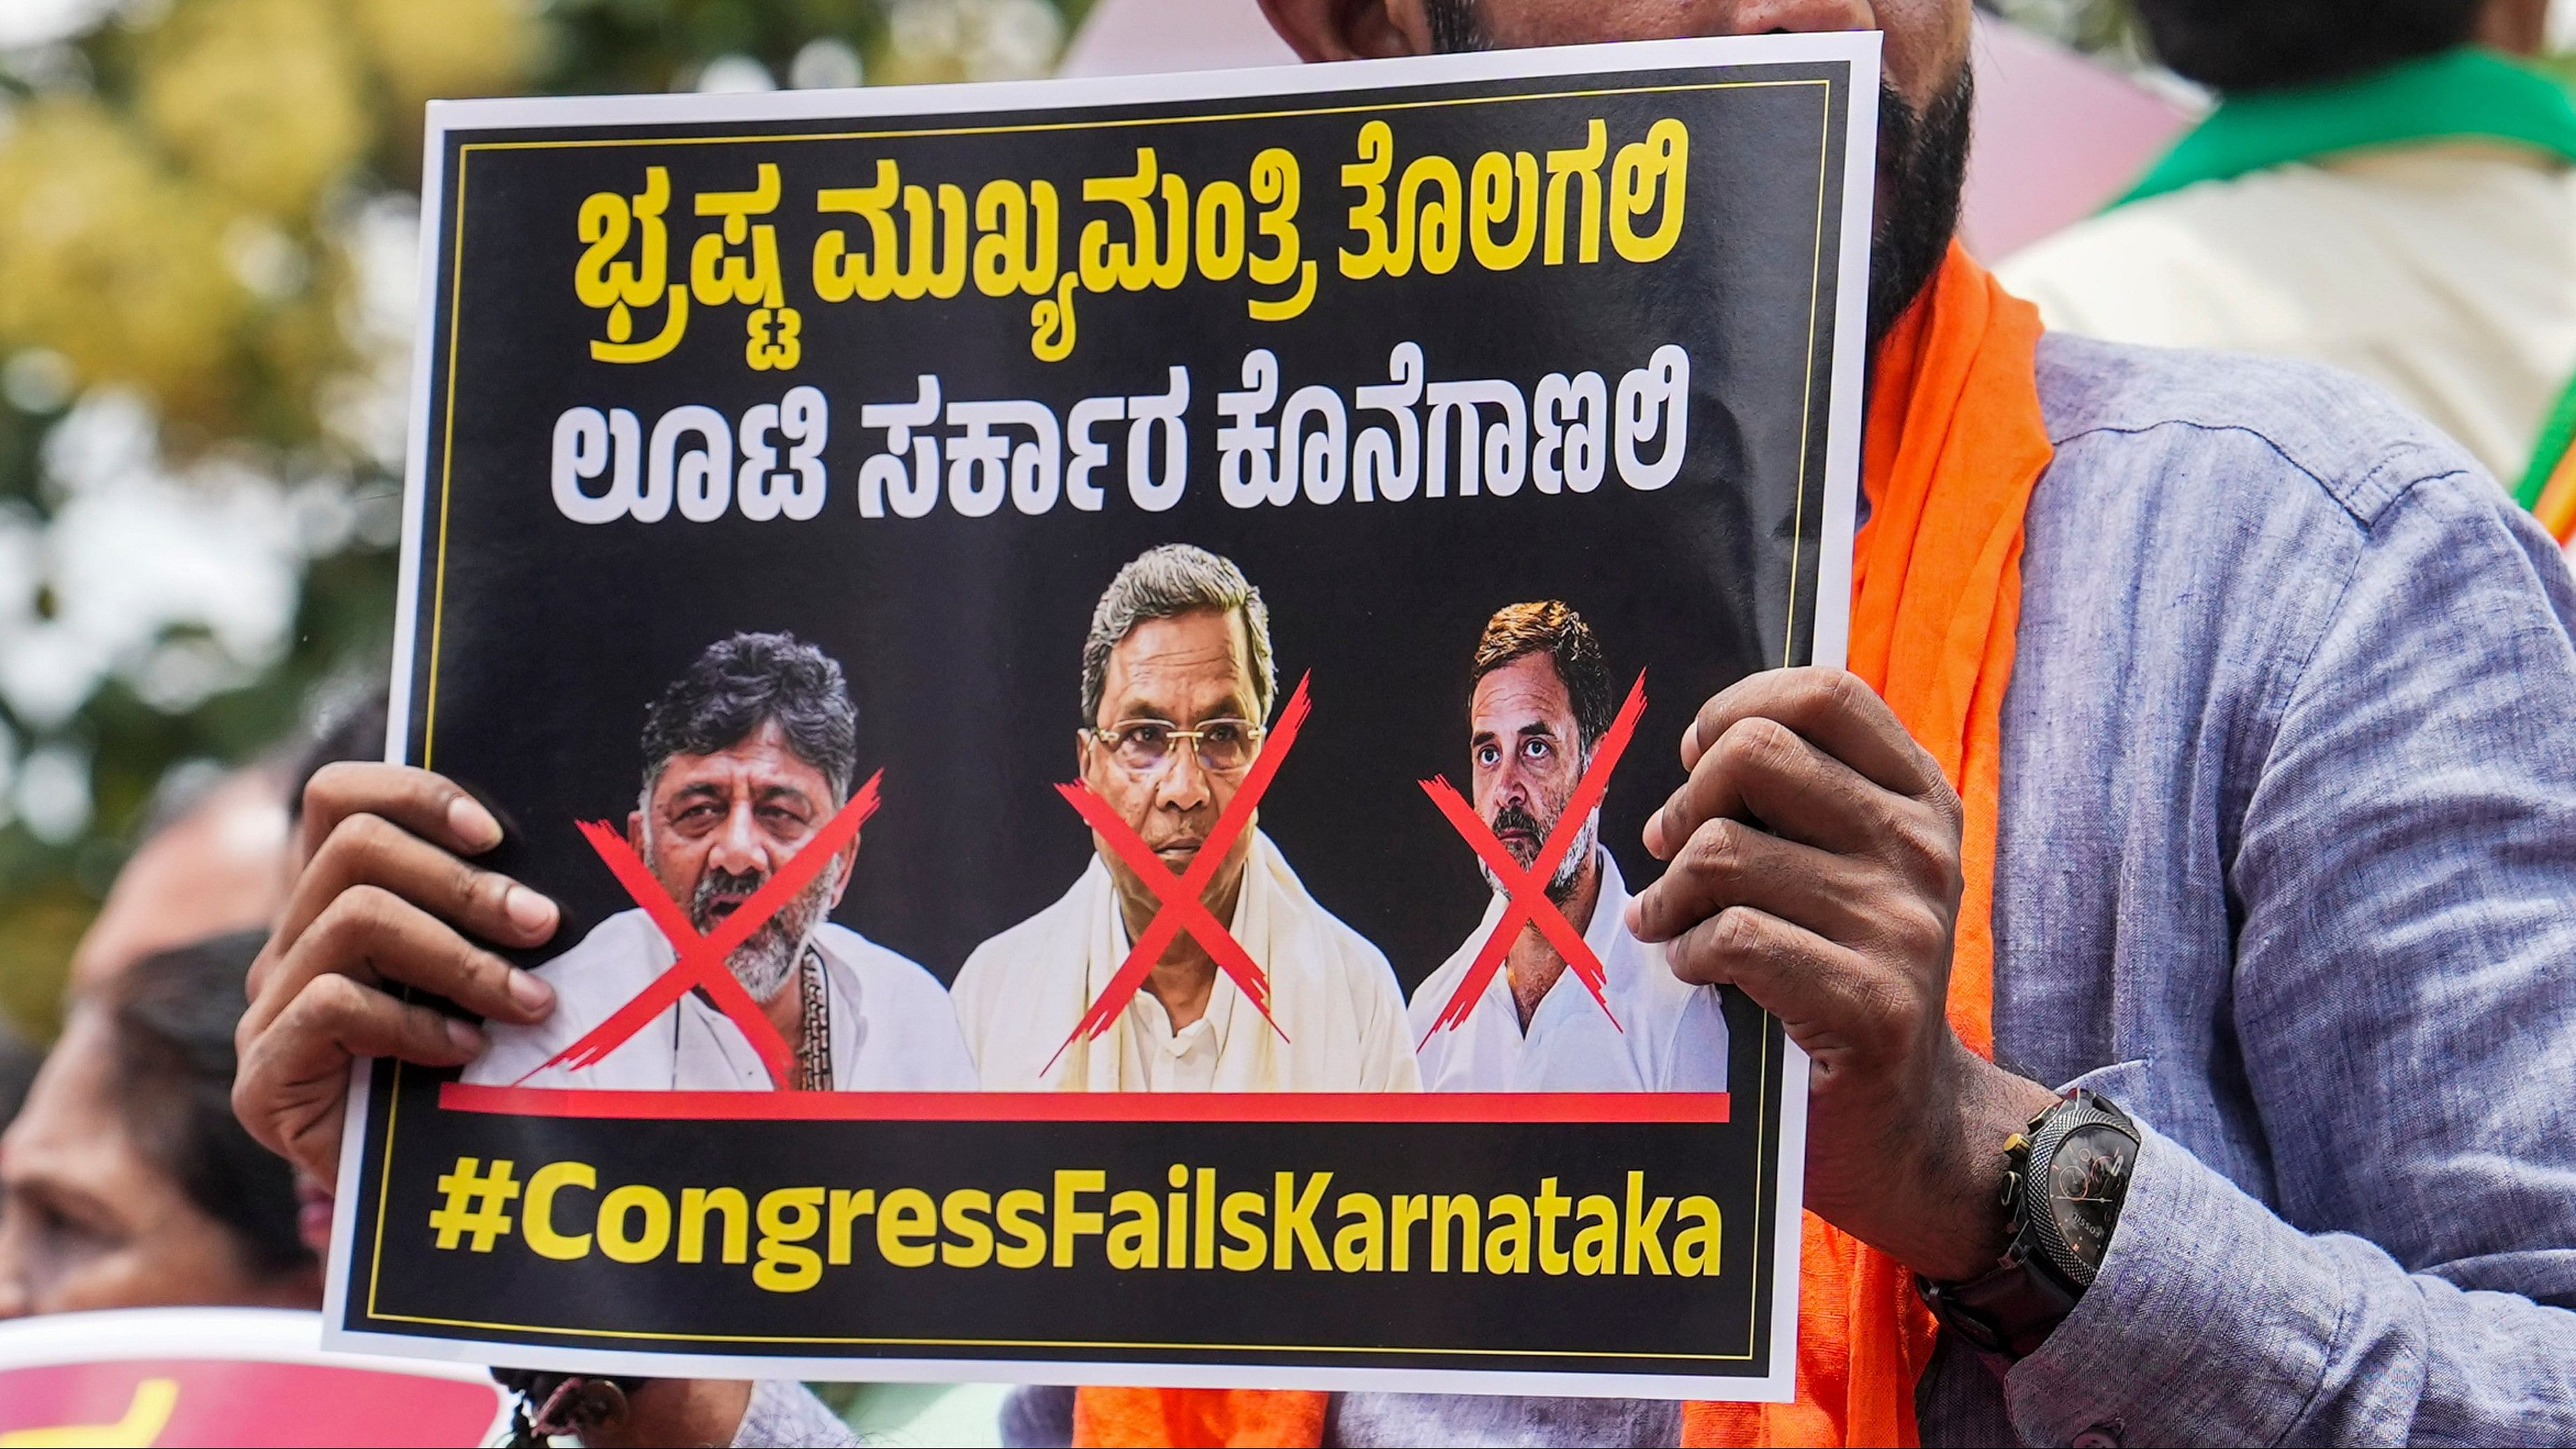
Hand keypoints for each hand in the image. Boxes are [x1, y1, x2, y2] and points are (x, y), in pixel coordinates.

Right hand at [234, 763, 562, 1181]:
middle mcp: (287, 947)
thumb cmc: (465, 1080)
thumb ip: (491, 924)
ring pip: (354, 918)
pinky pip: (333, 1004)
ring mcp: (265, 1011)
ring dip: (460, 956)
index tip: (496, 833)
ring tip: (528, 1000)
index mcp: (334, 908)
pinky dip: (415, 1022)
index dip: (415, 794)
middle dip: (465, 882)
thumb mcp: (480, 985)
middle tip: (542, 926)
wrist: (420, 1203)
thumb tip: (558, 869)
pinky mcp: (263, 1077)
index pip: (339, 800)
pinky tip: (465, 1052)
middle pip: (354, 847)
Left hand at [1624, 668, 2057, 1280]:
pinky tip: (1694, 971)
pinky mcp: (1869, 1001)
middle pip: (1757, 753)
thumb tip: (1704, 741)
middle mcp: (1922, 849)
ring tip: (1670, 922)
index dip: (1739, 706)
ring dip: (1672, 892)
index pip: (1826, 694)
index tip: (1700, 756)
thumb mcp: (1845, 867)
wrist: (1905, 1117)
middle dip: (1688, 799)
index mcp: (1921, 799)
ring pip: (1725, 851)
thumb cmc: (1846, 973)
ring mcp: (1902, 925)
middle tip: (1670, 846)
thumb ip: (1799, 800)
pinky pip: (1730, 937)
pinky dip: (1686, 952)